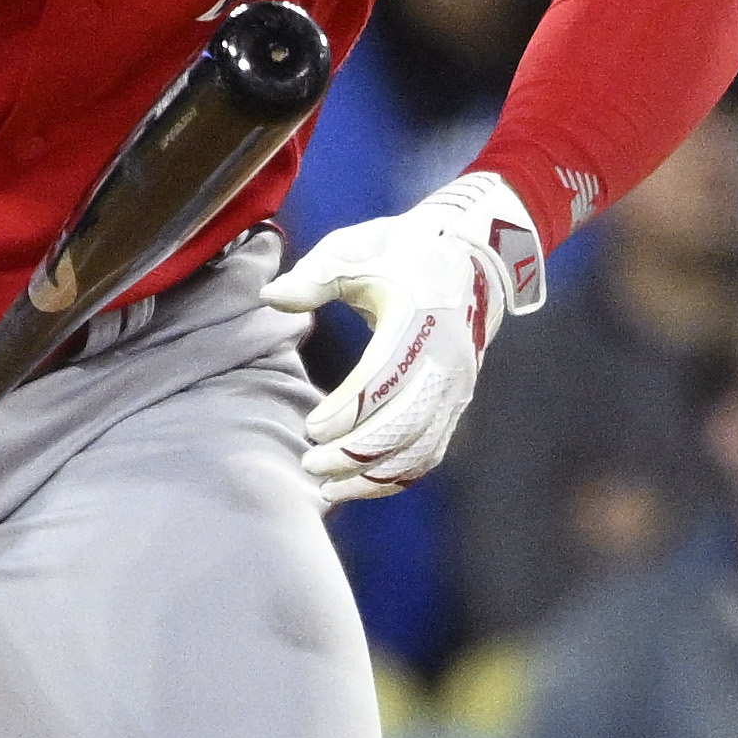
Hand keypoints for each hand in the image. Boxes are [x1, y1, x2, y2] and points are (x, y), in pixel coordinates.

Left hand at [262, 173, 546, 503]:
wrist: (468, 261)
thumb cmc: (401, 255)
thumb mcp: (358, 250)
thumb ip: (315, 275)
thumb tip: (269, 297)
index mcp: (420, 320)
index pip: (383, 379)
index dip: (347, 410)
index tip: (310, 427)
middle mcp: (444, 360)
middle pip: (403, 424)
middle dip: (355, 453)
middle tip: (310, 464)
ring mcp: (455, 387)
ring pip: (419, 448)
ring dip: (374, 475)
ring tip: (329, 488)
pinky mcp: (456, 404)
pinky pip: (430, 452)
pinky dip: (397, 476)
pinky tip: (359, 484)